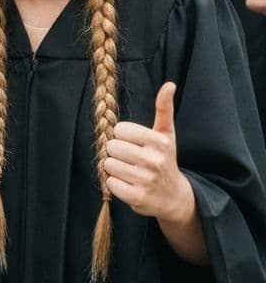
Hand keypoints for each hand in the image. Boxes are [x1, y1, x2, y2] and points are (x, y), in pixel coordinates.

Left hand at [103, 83, 194, 223]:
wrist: (174, 198)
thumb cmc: (165, 160)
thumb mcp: (167, 134)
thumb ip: (164, 109)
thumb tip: (169, 84)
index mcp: (159, 141)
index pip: (119, 129)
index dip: (123, 137)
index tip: (135, 144)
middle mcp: (154, 160)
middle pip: (111, 146)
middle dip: (117, 153)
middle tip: (131, 160)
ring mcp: (146, 179)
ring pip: (108, 164)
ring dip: (115, 169)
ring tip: (131, 172)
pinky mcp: (137, 197)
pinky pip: (110, 183)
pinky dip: (115, 185)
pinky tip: (129, 185)